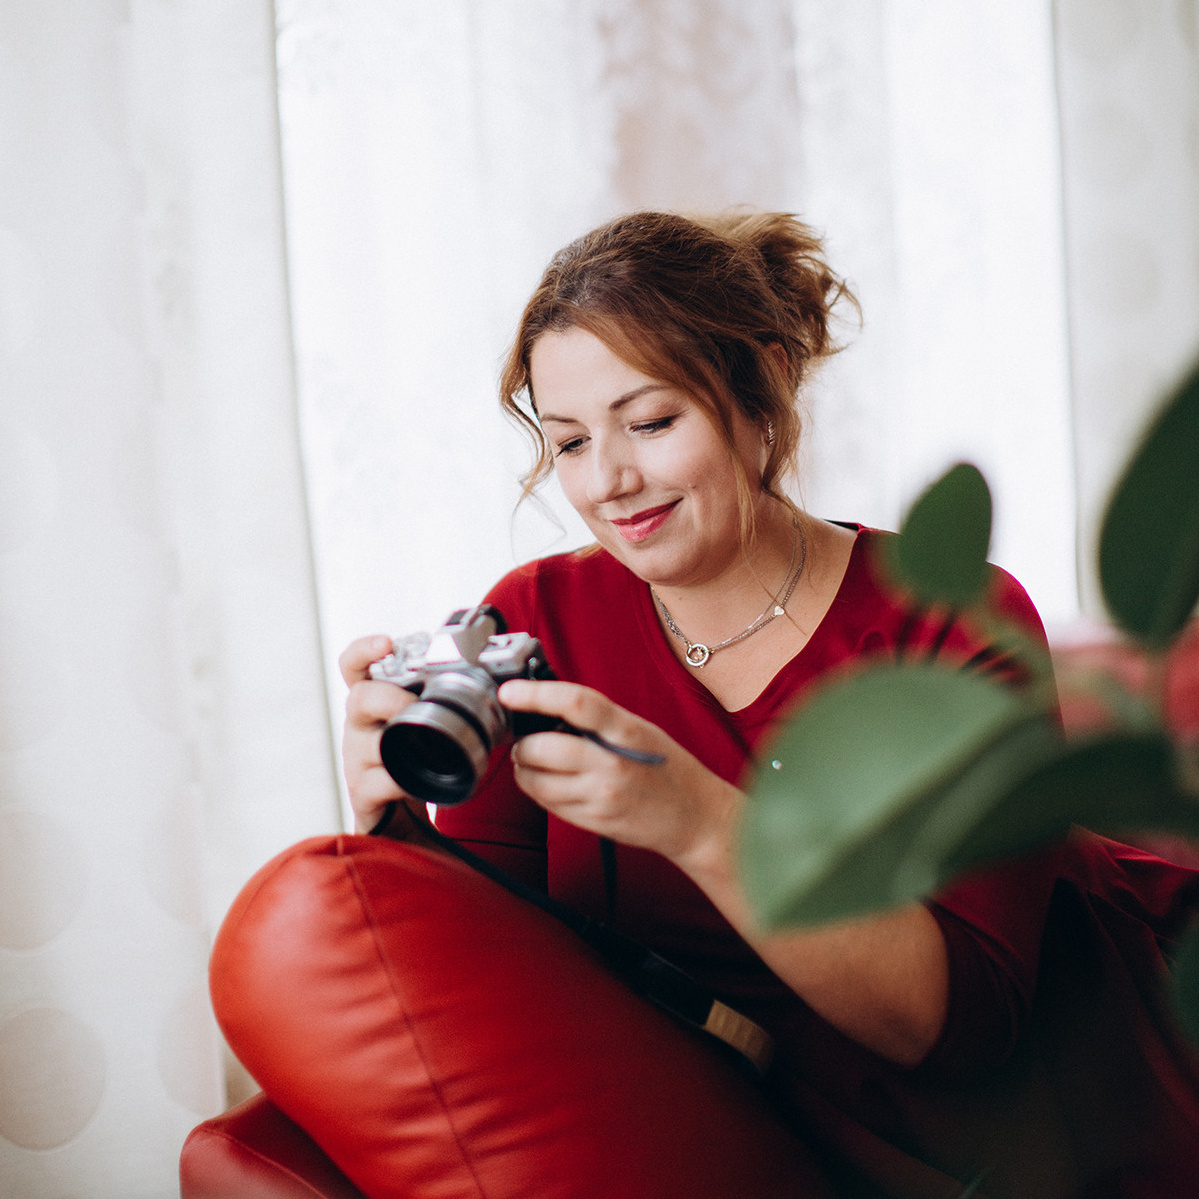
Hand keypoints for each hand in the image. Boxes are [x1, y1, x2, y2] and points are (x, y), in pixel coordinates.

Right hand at [339, 635, 430, 836]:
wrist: (399, 816)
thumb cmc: (414, 761)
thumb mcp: (421, 726)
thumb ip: (441, 699)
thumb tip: (494, 673)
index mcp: (374, 704)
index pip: (354, 667)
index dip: (364, 650)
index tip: (386, 643)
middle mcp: (359, 727)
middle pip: (359, 698)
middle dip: (393, 698)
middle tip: (419, 706)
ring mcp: (357, 760)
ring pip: (367, 743)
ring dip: (399, 741)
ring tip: (424, 745)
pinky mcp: (363, 793)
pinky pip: (377, 782)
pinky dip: (400, 781)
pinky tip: (416, 781)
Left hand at [498, 679, 740, 868]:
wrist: (696, 817)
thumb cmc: (668, 768)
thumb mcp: (640, 731)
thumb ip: (599, 720)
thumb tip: (549, 706)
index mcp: (626, 731)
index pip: (575, 703)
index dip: (535, 694)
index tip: (509, 691)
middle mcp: (612, 764)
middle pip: (543, 748)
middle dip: (522, 744)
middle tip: (522, 740)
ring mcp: (601, 796)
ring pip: (537, 781)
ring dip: (525, 769)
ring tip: (534, 762)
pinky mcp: (593, 821)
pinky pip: (548, 804)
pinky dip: (539, 791)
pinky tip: (551, 783)